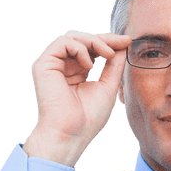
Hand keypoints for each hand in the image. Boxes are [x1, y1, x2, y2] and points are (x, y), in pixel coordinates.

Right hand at [24, 30, 130, 166]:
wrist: (71, 133)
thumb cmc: (88, 118)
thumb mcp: (107, 86)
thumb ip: (114, 65)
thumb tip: (122, 45)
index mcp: (76, 72)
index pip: (91, 49)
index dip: (109, 42)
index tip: (127, 41)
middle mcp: (63, 66)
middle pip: (82, 39)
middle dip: (103, 38)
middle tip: (121, 43)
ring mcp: (52, 65)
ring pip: (73, 37)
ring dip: (94, 42)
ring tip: (107, 55)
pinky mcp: (44, 65)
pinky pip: (62, 42)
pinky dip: (80, 49)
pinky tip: (89, 66)